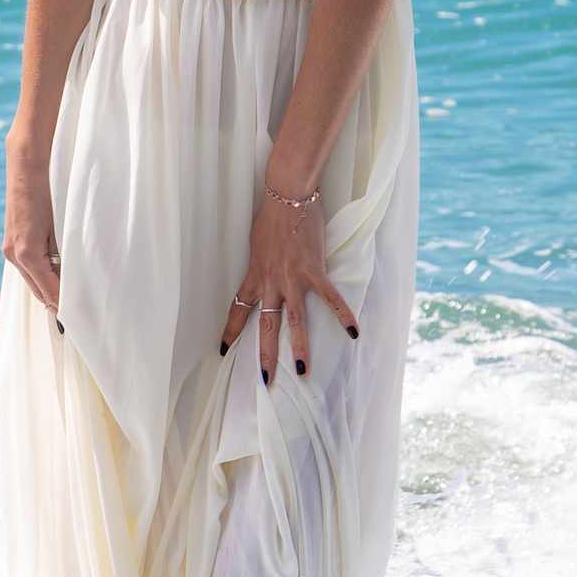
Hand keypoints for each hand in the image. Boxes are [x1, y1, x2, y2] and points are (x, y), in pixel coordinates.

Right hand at [2, 137, 62, 319]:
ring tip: (69, 298)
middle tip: (77, 312)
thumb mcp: (59, 228)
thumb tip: (69, 279)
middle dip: (56, 301)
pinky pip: (27, 268)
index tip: (78, 315)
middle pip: (38, 290)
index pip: (49, 289)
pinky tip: (55, 276)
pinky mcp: (10, 243)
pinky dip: (40, 275)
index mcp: (27, 254)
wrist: (27, 168)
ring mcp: (10, 250)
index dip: (64, 303)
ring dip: (48, 288)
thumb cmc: (47, 194)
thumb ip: (62, 256)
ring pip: (31, 280)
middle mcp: (14, 255)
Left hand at [219, 189, 357, 383]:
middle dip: (264, 355)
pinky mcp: (314, 270)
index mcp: (255, 275)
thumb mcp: (257, 242)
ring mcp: (292, 278)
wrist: (288, 195)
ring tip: (303, 372)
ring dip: (298, 348)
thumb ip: (260, 261)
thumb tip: (263, 269)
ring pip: (295, 320)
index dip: (230, 331)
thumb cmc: (272, 215)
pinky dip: (342, 315)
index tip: (223, 349)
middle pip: (265, 325)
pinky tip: (352, 333)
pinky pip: (329, 298)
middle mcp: (271, 282)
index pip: (239, 309)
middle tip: (265, 380)